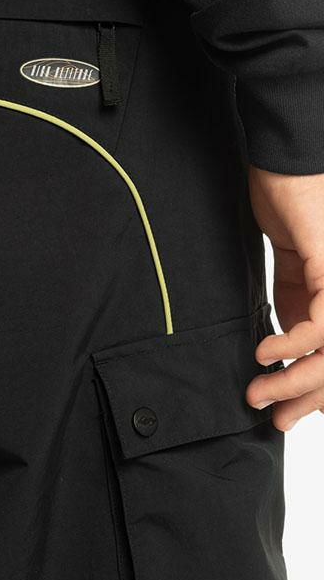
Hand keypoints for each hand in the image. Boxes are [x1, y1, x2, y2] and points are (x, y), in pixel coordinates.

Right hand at [245, 165, 323, 431]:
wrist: (286, 163)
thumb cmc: (289, 205)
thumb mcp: (291, 268)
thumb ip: (295, 303)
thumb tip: (286, 344)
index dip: (315, 390)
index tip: (284, 409)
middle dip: (306, 398)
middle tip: (274, 417)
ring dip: (296, 381)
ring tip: (260, 393)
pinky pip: (320, 325)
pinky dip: (291, 346)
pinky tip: (265, 353)